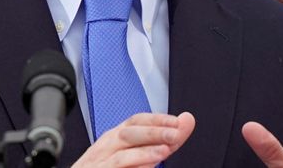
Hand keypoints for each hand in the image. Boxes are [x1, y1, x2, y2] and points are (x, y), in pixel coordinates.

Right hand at [72, 112, 194, 167]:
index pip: (136, 121)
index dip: (157, 119)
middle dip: (155, 130)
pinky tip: (149, 166)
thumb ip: (157, 144)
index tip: (178, 121)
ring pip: (123, 149)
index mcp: (114, 138)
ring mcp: (99, 161)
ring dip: (146, 148)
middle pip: (130, 131)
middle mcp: (106, 146)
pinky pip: (115, 167)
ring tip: (166, 149)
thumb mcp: (131, 155)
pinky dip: (134, 164)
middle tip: (177, 132)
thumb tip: (183, 126)